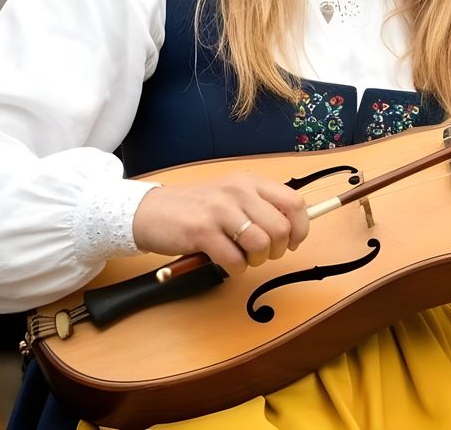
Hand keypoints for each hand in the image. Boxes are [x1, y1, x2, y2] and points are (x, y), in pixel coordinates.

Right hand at [131, 172, 309, 276]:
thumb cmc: (196, 209)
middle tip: (261, 254)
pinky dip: (235, 269)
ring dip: (255, 261)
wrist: (150, 211)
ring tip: (241, 257)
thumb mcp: (232, 197)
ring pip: (260, 245)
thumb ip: (261, 207)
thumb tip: (295, 228)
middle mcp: (238, 191)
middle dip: (276, 250)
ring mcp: (220, 210)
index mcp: (250, 181)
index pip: (294, 203)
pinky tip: (224, 262)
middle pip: (280, 228)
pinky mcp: (202, 232)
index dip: (300, 228)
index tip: (292, 242)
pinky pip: (235, 260)